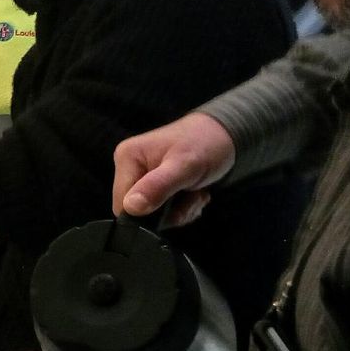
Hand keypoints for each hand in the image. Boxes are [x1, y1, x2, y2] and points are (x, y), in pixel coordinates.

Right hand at [112, 112, 235, 227]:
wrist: (227, 135)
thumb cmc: (206, 144)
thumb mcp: (184, 166)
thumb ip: (157, 186)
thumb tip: (131, 208)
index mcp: (127, 158)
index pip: (122, 203)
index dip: (147, 214)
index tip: (174, 206)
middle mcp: (129, 167)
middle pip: (138, 211)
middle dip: (169, 213)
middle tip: (192, 198)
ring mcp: (143, 177)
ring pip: (153, 214)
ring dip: (180, 212)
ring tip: (196, 195)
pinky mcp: (156, 185)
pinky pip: (163, 211)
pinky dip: (183, 208)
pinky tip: (194, 194)